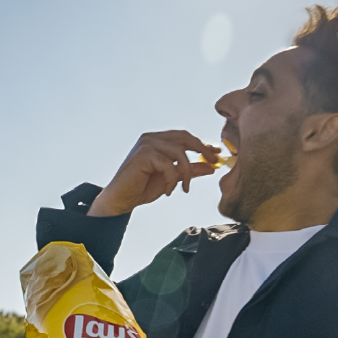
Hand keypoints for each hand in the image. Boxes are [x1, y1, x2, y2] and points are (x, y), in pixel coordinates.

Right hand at [88, 131, 219, 216]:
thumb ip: (189, 171)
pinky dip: (172, 179)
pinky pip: (168, 164)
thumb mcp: (172, 179)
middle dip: (202, 149)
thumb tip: (210, 167)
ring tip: (185, 187)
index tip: (217, 154)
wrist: (120, 200)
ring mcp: (147, 144)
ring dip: (187, 171)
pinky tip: (169, 190)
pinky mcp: (143, 155)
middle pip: (185, 137)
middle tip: (213, 163)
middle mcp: (152, 138)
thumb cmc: (142, 188)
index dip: (203, 144)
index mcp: (159, 140)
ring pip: (179, 152)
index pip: (186, 137)